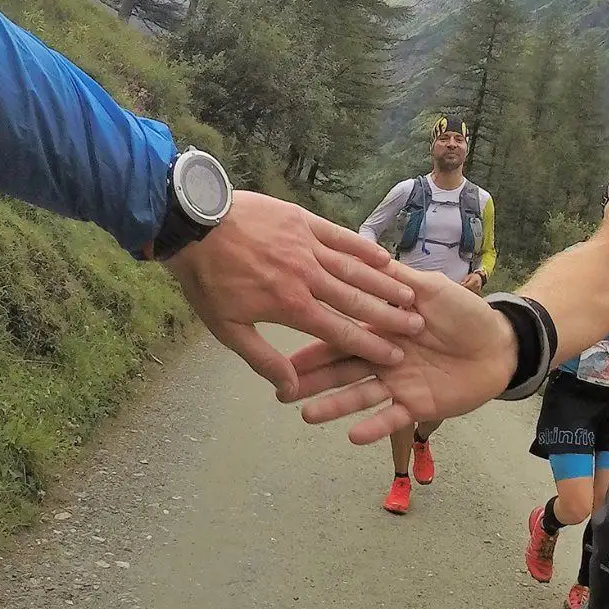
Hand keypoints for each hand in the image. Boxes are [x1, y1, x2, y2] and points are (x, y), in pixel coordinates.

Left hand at [163, 191, 422, 400]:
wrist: (191, 223)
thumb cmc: (207, 279)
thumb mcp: (226, 327)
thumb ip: (262, 358)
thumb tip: (291, 386)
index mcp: (291, 306)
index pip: (340, 331)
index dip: (370, 345)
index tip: (395, 355)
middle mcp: (308, 277)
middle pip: (357, 301)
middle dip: (389, 317)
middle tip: (416, 328)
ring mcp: (308, 247)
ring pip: (354, 269)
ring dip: (384, 285)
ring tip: (408, 298)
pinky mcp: (304, 222)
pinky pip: (340, 236)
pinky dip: (363, 248)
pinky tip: (383, 258)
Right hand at [282, 261, 519, 442]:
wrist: (500, 343)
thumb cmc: (466, 314)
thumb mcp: (430, 289)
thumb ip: (397, 282)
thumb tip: (365, 260)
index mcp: (381, 329)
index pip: (340, 337)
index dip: (313, 346)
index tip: (283, 354)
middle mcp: (382, 358)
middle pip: (341, 370)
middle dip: (311, 380)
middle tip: (280, 390)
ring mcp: (397, 384)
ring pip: (359, 396)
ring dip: (333, 406)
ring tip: (305, 415)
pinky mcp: (417, 405)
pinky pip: (392, 418)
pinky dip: (373, 427)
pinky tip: (352, 435)